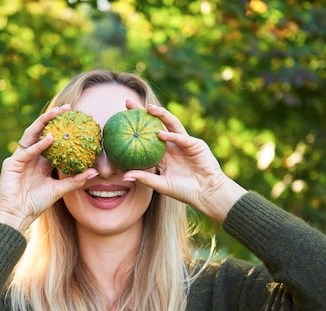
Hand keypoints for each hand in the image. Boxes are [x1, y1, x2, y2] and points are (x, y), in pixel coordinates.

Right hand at [0, 105, 98, 230]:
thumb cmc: (36, 204)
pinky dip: (38, 144)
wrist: (17, 215)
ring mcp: (20, 157)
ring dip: (43, 122)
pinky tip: (50, 137)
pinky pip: (27, 151)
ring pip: (31, 134)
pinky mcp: (12, 163)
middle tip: (67, 108)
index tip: (76, 118)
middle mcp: (30, 155)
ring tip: (56, 113)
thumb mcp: (59, 190)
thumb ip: (75, 180)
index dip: (61, 127)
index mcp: (40, 161)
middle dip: (52, 118)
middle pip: (40, 131)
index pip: (51, 138)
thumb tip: (95, 171)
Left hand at [122, 101, 246, 222]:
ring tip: (148, 108)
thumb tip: (124, 176)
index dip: (133, 127)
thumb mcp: (161, 185)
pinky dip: (172, 136)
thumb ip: (145, 178)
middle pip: (155, 124)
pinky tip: (161, 134)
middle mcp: (171, 145)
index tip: (118, 120)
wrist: (207, 194)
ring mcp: (184, 143)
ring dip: (160, 114)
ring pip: (171, 124)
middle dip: (143, 112)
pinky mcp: (196, 144)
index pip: (145, 137)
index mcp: (162, 155)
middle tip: (127, 102)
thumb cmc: (184, 191)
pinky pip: (182, 138)